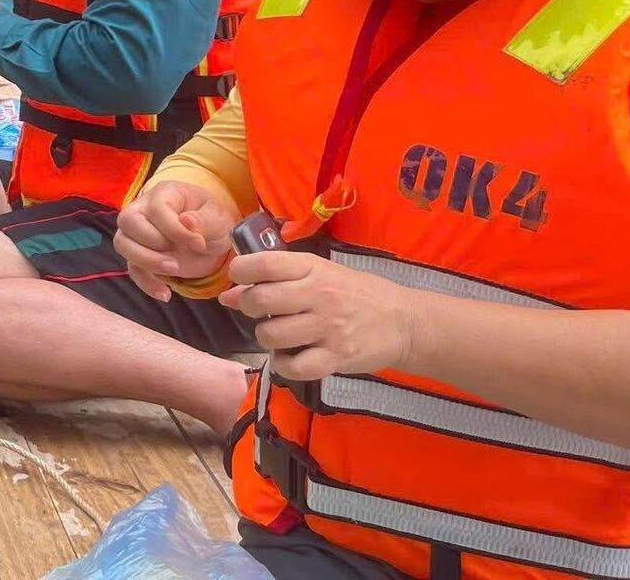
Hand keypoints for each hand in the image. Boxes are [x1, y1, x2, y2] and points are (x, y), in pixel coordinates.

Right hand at [114, 181, 239, 299]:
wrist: (210, 237)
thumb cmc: (211, 220)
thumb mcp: (218, 218)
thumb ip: (204, 219)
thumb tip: (187, 221)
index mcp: (164, 194)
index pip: (156, 209)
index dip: (175, 230)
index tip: (199, 244)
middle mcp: (142, 208)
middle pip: (128, 221)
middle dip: (153, 244)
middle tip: (179, 257)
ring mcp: (136, 232)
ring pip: (122, 244)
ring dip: (146, 261)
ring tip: (174, 270)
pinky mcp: (138, 254)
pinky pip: (132, 268)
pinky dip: (146, 283)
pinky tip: (165, 293)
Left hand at [222, 250, 417, 380]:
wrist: (403, 321)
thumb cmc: (354, 293)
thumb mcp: (318, 274)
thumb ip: (274, 281)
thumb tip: (226, 295)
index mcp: (312, 269)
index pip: (264, 263)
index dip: (240, 270)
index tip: (240, 278)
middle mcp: (318, 296)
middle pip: (260, 300)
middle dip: (249, 306)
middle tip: (261, 311)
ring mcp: (327, 328)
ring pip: (271, 335)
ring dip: (266, 337)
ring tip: (279, 334)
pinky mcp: (336, 358)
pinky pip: (294, 367)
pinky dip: (283, 365)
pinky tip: (289, 358)